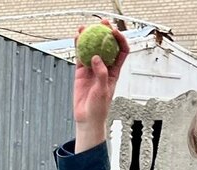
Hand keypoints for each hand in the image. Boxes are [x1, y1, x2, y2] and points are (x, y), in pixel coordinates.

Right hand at [73, 20, 129, 149]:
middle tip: (101, 23)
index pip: (121, 51)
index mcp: (114, 71)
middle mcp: (104, 67)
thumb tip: (96, 58)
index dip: (119, 39)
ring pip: (91, 50)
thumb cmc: (99, 108)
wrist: (87, 118)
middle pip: (106, 47)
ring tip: (84, 29)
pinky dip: (78, 48)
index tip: (114, 32)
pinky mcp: (81, 73)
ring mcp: (92, 69)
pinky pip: (80, 57)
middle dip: (104, 34)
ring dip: (89, 38)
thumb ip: (101, 73)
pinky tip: (76, 40)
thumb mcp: (103, 90)